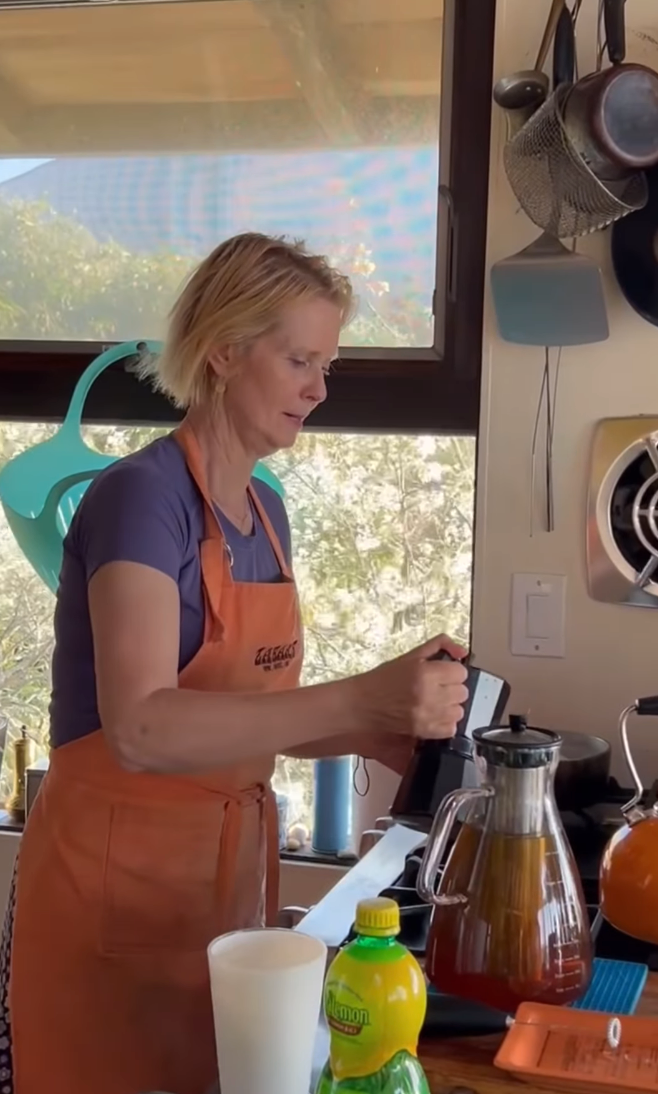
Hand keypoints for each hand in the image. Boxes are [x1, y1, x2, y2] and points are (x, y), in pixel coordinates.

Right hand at [351, 634, 468, 740]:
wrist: (362, 705)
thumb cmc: (383, 679)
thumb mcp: (409, 656)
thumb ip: (438, 646)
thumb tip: (462, 651)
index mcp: (425, 673)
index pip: (460, 673)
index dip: (452, 672)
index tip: (442, 674)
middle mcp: (430, 695)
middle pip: (462, 692)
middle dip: (452, 688)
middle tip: (436, 688)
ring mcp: (428, 716)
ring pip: (459, 711)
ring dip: (450, 706)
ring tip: (434, 703)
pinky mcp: (425, 732)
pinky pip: (451, 728)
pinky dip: (445, 723)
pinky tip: (432, 716)